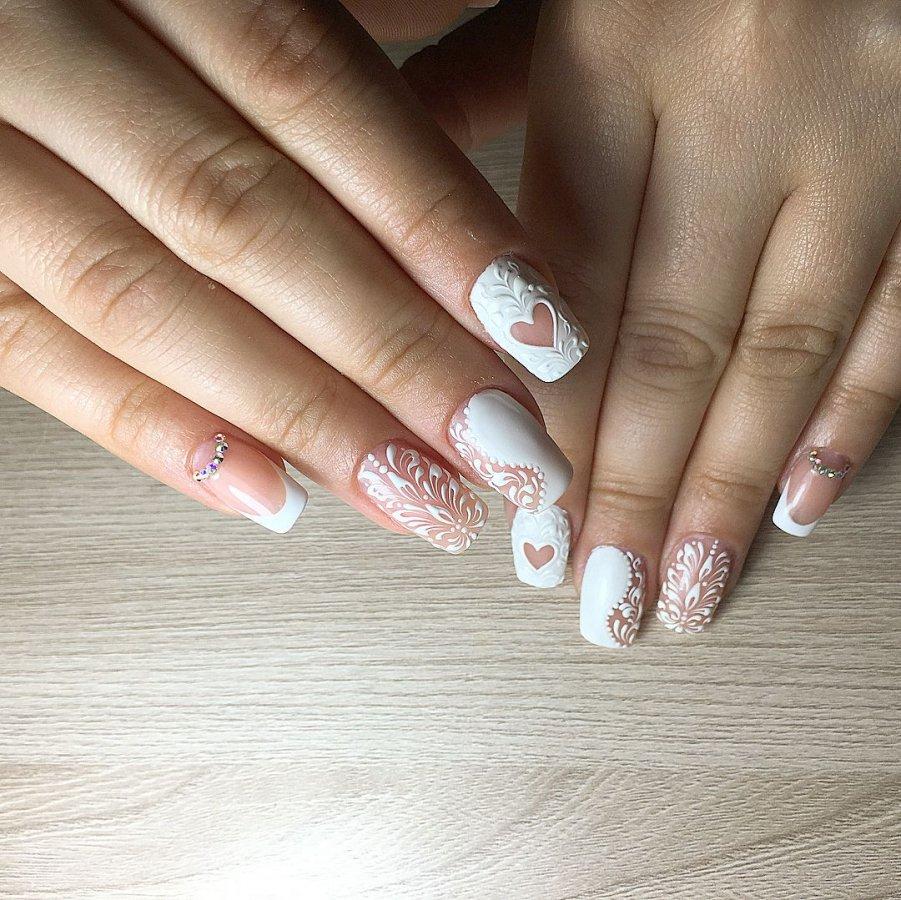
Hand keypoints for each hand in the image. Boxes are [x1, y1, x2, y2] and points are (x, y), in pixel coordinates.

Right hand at [0, 0, 582, 549]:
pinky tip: (267, 494)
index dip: (431, 223)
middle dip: (389, 354)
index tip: (539, 330)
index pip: (308, 92)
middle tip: (505, 450)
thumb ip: (330, 14)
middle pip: (240, 221)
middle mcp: (40, 42)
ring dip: (298, 418)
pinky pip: (30, 350)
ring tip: (418, 496)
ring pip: (143, 302)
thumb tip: (464, 86)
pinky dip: (149, 431)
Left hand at [408, 0, 898, 631]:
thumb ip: (484, 88)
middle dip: (626, 490)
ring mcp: (873, 124)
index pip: (567, 281)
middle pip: (671, 341)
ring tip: (678, 589)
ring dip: (725, 492)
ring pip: (784, 351)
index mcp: (628, 33)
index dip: (540, 417)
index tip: (519, 516)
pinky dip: (850, 420)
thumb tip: (390, 212)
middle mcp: (760, 86)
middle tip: (592, 594)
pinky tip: (798, 500)